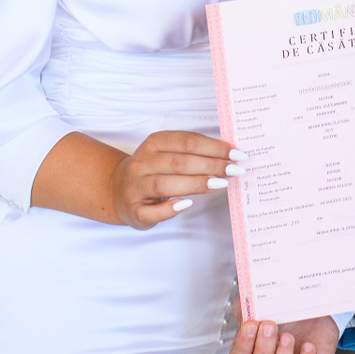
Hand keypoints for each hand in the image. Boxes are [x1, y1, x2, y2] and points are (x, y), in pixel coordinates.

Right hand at [108, 130, 239, 228]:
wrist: (117, 190)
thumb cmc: (153, 171)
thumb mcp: (168, 154)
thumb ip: (193, 153)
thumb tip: (228, 156)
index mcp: (153, 143)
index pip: (187, 142)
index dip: (214, 147)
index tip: (237, 154)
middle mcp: (142, 163)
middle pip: (179, 162)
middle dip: (211, 165)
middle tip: (235, 170)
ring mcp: (135, 187)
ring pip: (165, 184)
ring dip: (195, 183)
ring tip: (221, 184)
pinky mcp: (134, 210)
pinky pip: (152, 211)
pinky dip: (169, 208)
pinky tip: (187, 204)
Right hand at [226, 316, 338, 353]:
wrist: (311, 306)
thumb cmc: (281, 308)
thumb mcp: (259, 302)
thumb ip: (246, 306)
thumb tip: (245, 307)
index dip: (242, 349)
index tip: (250, 325)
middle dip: (262, 352)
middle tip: (270, 326)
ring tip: (288, 337)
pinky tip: (307, 346)